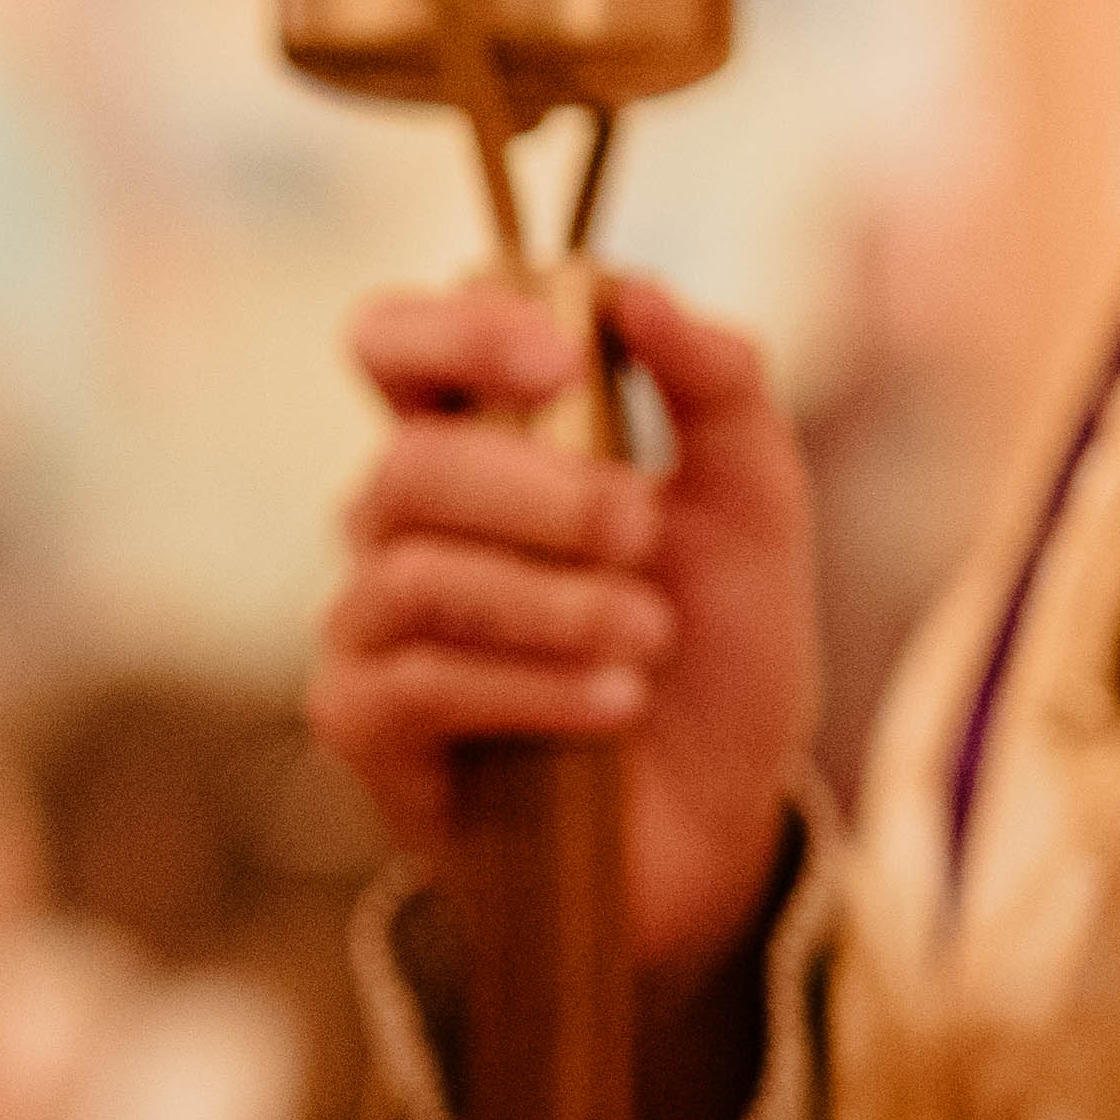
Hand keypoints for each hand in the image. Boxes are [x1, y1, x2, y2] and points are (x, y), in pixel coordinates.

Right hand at [308, 271, 820, 1014]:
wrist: (713, 828)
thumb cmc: (714, 654)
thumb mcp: (755, 508)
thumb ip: (718, 386)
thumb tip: (637, 291)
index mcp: (475, 439)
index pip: (395, 341)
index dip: (459, 329)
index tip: (565, 359)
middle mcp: (400, 521)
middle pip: (411, 461)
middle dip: (544, 493)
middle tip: (644, 532)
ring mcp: (370, 621)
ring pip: (417, 572)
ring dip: (555, 602)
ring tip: (646, 640)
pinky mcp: (363, 724)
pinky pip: (419, 679)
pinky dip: (532, 686)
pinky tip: (613, 708)